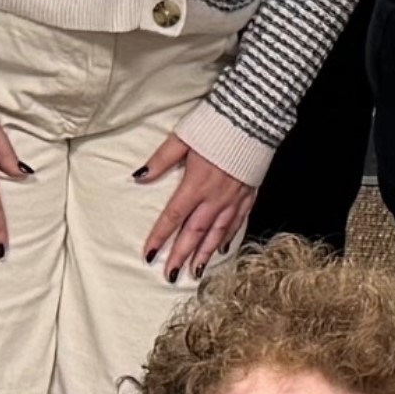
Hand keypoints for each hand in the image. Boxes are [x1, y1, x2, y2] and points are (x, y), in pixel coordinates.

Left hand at [135, 136, 259, 276]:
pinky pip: (238, 222)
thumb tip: (139, 176)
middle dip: (181, 255)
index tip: (149, 255)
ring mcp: (234, 198)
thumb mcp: (183, 137)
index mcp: (196, 183)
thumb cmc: (217, 124)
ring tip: (195, 271)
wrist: (254, 117)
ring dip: (204, 253)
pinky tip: (222, 248)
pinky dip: (229, 237)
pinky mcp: (249, 194)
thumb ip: (161, 160)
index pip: (173, 217)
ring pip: (217, 233)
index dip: (160, 237)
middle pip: (195, 232)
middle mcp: (215, 196)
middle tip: (171, 276)